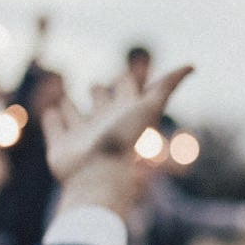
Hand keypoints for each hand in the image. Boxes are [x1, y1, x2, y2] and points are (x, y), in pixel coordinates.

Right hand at [44, 66, 193, 215]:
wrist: (102, 179)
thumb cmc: (128, 144)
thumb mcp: (150, 108)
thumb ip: (167, 86)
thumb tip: (193, 65)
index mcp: (125, 115)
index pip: (128, 92)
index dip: (129, 83)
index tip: (129, 75)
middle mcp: (104, 124)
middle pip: (102, 103)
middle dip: (100, 93)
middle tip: (99, 87)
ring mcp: (81, 136)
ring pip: (75, 115)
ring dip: (70, 106)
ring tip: (66, 100)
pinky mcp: (61, 147)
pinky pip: (54, 128)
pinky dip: (52, 120)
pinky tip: (51, 112)